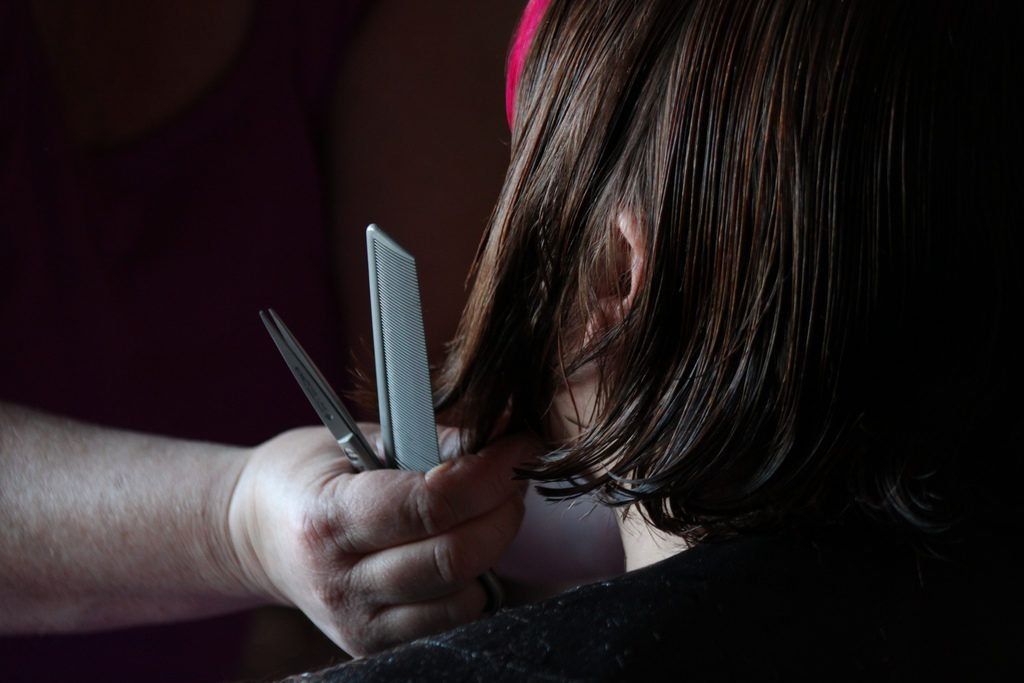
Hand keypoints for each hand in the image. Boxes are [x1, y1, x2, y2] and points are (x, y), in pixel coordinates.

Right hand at [227, 425, 535, 654]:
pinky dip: (472, 584)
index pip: (428, 506)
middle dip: (503, 511)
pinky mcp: (373, 646)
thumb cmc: (308, 476)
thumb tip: (499, 433)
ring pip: (462, 597)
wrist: (253, 536)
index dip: (488, 473)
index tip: (517, 445)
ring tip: (488, 510)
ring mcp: (357, 623)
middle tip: (512, 477)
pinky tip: (462, 549)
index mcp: (328, 518)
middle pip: (454, 558)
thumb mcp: (353, 439)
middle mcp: (340, 581)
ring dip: (493, 549)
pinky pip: (451, 622)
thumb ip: (425, 440)